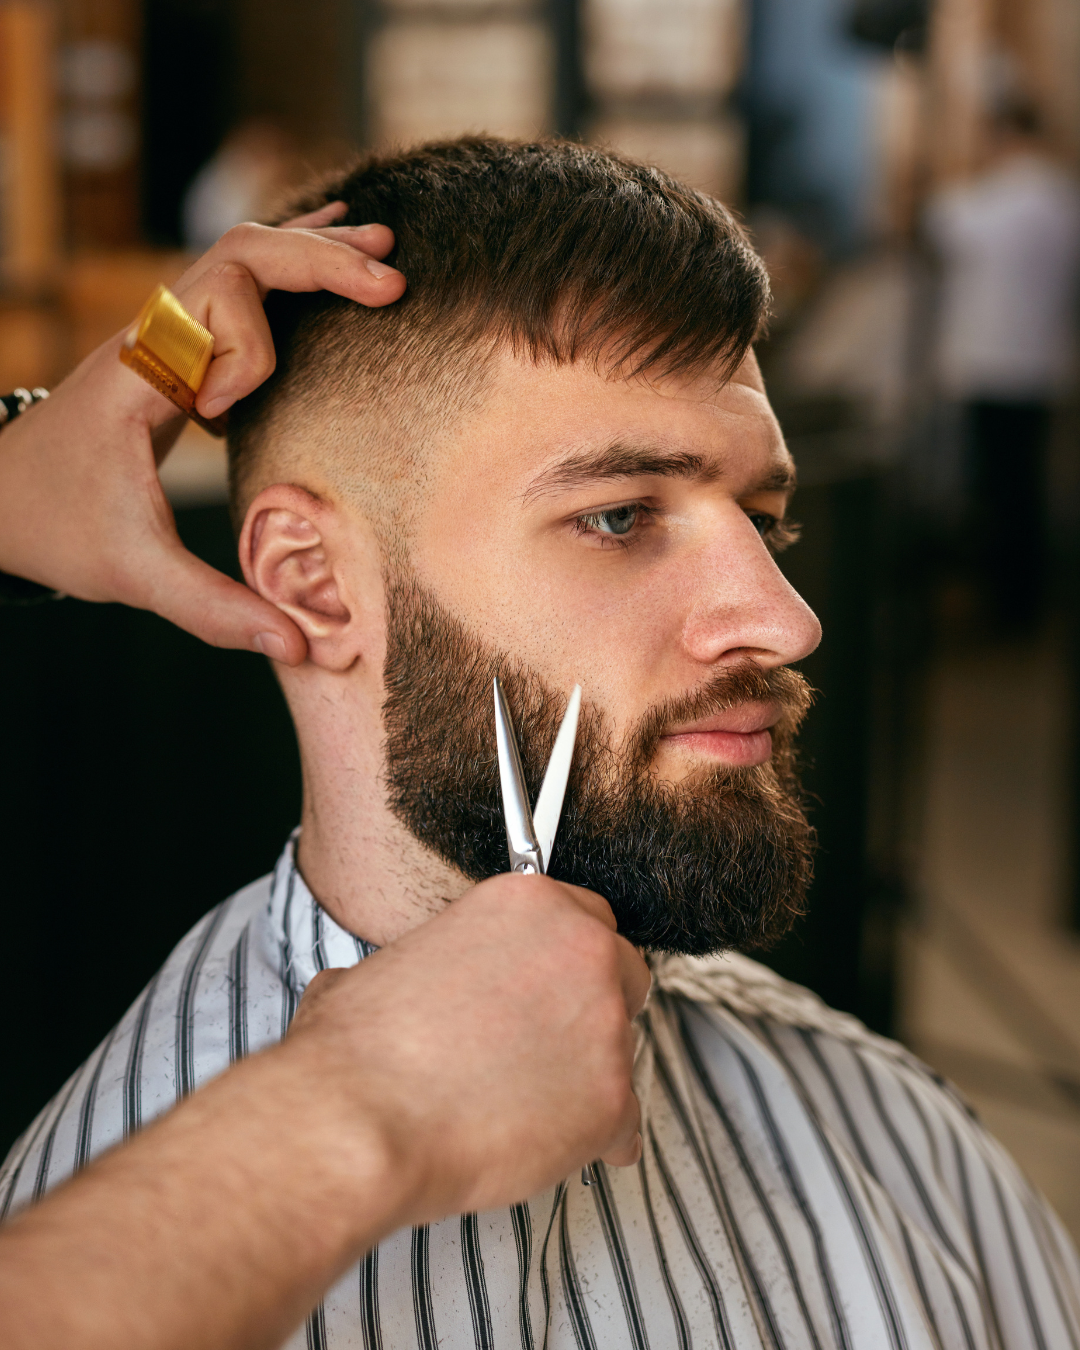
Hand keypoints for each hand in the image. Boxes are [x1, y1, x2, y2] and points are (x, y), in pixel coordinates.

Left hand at [0, 203, 403, 662]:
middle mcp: (155, 336)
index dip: (245, 348)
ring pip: (241, 258)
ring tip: (382, 253)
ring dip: (311, 253)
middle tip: (392, 281)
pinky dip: (289, 270)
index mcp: (141, 372)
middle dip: (319, 261)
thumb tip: (299, 645)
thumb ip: (214, 609)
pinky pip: (238, 288)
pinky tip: (328, 253)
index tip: (222, 416)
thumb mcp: (132, 576)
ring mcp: (167, 335)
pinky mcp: (181, 350)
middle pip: (241, 255)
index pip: (213, 294)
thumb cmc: (59, 529)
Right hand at [286, 873, 650, 1220]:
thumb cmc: (361, 1048)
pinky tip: (550, 1143)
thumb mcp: (390, 963)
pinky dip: (595, 1137)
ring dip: (588, 1074)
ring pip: (623, 1049)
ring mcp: (605, 1025)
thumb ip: (433, 961)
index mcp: (529, 903)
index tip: (549, 987)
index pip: (586, 917)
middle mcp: (580, 951)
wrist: (361, 1121)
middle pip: (622, 973)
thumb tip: (408, 984)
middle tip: (546, 1044)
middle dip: (592, 1008)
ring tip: (527, 1105)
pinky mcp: (612, 1100)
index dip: (564, 961)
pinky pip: (624, 1122)